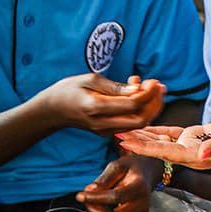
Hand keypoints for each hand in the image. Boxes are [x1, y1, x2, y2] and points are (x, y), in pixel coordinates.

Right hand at [41, 75, 165, 134]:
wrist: (52, 111)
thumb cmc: (69, 90)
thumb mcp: (90, 79)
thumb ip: (115, 87)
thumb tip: (138, 90)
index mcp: (96, 107)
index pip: (132, 105)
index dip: (148, 93)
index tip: (153, 81)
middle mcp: (102, 123)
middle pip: (140, 119)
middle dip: (154, 103)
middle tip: (158, 85)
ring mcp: (104, 130)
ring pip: (138, 124)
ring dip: (150, 107)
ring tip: (153, 88)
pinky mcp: (107, 132)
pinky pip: (130, 124)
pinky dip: (140, 111)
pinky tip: (140, 95)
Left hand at [77, 156, 154, 211]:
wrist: (147, 174)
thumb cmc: (130, 168)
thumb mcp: (117, 166)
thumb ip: (104, 178)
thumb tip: (88, 191)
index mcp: (139, 187)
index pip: (115, 197)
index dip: (95, 198)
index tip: (79, 195)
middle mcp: (143, 205)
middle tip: (85, 201)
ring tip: (91, 207)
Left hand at [117, 121, 210, 169]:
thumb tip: (200, 153)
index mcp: (195, 156)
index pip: (165, 152)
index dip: (145, 149)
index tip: (127, 145)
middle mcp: (188, 153)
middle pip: (157, 148)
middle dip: (137, 142)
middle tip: (115, 134)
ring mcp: (190, 145)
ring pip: (161, 140)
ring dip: (144, 136)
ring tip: (125, 129)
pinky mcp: (194, 136)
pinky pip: (171, 133)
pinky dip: (158, 129)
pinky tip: (145, 127)